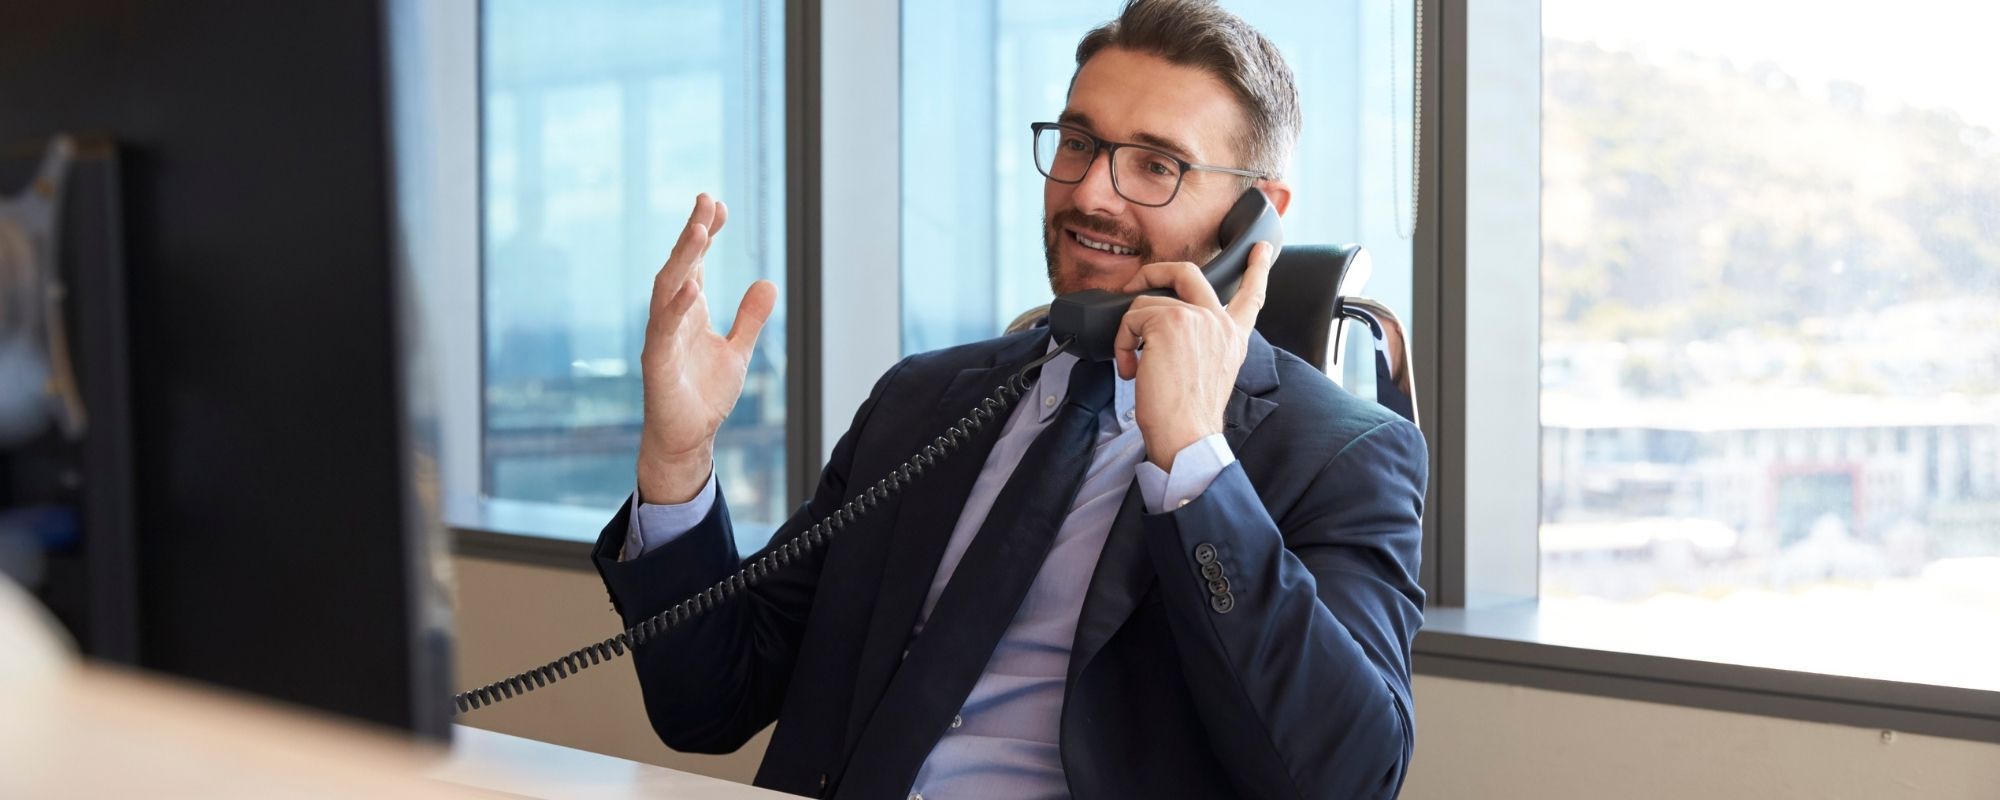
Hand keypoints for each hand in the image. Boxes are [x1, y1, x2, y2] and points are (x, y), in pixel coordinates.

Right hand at [637, 194, 777, 503]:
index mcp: (689, 311)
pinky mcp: (656, 363)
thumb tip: (768, 281)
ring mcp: (661, 337)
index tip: (718, 204)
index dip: (705, 232)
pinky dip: (676, 307)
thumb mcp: (738, 350)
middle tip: (706, 200)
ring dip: (683, 259)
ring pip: (667, 289)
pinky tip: (692, 285)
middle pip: (680, 266)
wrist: (687, 438)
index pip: (695, 263)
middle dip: (692, 232)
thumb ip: (750, 318)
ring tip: (700, 230)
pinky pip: (663, 329)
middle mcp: (671, 317)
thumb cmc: (704, 394)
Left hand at [1111, 242, 1274, 469]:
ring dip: (1130, 332)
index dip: (1258, 269)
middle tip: (1136, 283)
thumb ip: (1200, 345)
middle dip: (1155, 270)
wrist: (1187, 436)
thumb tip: (1164, 331)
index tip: (1263, 250)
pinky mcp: (1170, 320)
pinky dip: (1121, 341)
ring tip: (1134, 362)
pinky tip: (1132, 365)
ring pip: (1148, 301)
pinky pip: (1131, 316)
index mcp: (1233, 338)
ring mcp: (1197, 317)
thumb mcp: (1208, 374)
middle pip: (1188, 272)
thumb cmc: (1190, 417)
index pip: (1252, 296)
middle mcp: (1220, 323)